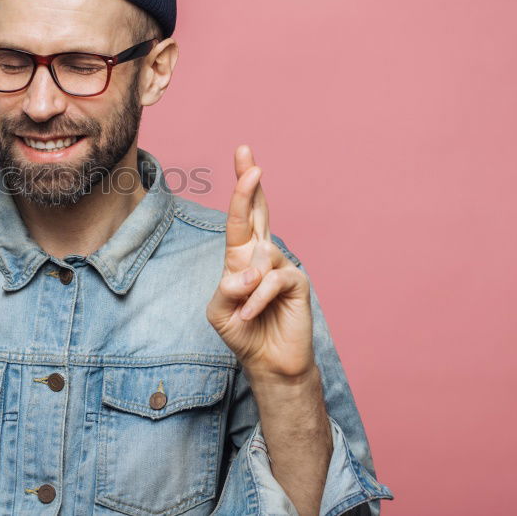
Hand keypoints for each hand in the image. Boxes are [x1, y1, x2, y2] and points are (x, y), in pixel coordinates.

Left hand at [205, 145, 314, 381]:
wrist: (267, 362)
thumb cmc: (242, 331)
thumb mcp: (219, 310)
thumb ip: (225, 289)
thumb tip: (245, 273)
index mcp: (241, 255)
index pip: (240, 215)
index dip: (241, 186)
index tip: (243, 155)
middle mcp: (262, 254)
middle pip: (258, 211)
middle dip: (249, 182)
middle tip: (246, 154)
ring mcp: (282, 266)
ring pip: (260, 256)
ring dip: (246, 285)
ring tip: (243, 309)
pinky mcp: (297, 283)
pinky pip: (272, 280)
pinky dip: (256, 299)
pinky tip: (250, 314)